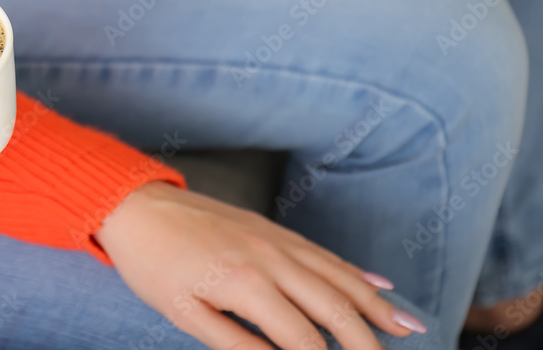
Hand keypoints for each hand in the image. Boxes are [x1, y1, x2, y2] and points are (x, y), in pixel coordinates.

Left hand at [94, 183, 427, 349]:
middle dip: (367, 342)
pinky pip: (323, 252)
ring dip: (376, 304)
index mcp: (246, 284)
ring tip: (407, 329)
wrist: (135, 206)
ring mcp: (276, 239)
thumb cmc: (153, 264)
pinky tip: (377, 284)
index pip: (303, 340)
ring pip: (338, 275)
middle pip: (334, 306)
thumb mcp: (184, 313)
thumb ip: (236, 343)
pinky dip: (355, 270)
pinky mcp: (272, 228)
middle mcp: (271, 258)